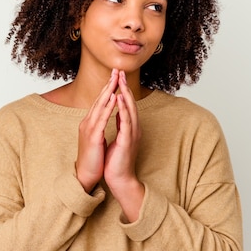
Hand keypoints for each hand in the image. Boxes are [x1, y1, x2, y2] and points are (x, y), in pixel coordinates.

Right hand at [75, 69, 118, 191]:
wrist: (86, 175)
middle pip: (99, 99)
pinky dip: (108, 107)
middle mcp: (88, 122)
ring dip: (109, 91)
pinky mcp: (94, 137)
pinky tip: (115, 98)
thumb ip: (100, 125)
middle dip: (108, 84)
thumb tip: (106, 115)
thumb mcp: (97, 137)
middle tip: (116, 70)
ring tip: (116, 79)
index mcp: (90, 122)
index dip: (108, 88)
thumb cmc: (93, 158)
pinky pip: (102, 119)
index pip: (100, 101)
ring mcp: (89, 129)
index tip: (116, 76)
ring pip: (100, 106)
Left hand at [104, 70, 144, 221]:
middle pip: (129, 102)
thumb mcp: (118, 138)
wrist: (119, 179)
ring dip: (125, 93)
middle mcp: (133, 128)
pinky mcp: (127, 139)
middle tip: (119, 71)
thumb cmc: (116, 161)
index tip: (117, 76)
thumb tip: (118, 113)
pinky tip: (119, 97)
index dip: (122, 89)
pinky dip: (123, 108)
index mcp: (130, 127)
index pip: (126, 104)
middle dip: (124, 86)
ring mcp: (132, 133)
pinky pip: (125, 120)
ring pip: (129, 109)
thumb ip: (120, 126)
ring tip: (120, 80)